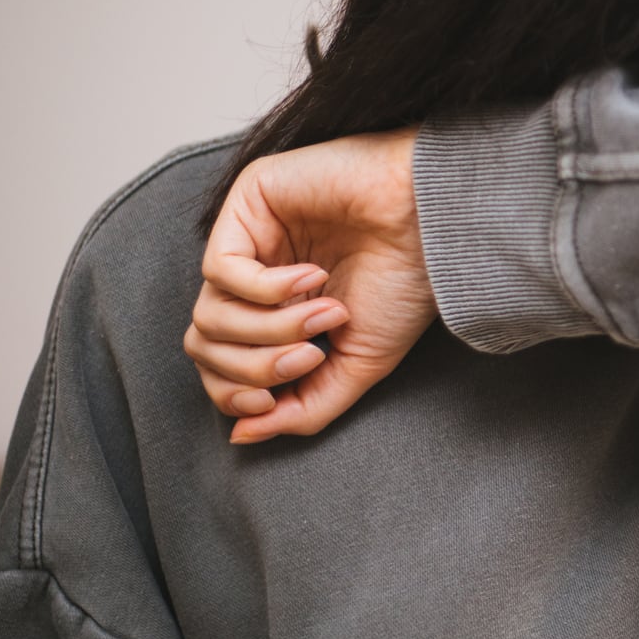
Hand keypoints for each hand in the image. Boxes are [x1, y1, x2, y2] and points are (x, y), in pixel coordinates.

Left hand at [183, 127, 437, 443]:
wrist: (434, 222)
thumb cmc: (406, 283)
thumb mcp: (358, 364)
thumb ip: (303, 407)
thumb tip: (242, 435)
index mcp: (281, 314)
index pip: (219, 367)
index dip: (234, 394)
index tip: (270, 401)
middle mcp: (257, 277)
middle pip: (205, 346)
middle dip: (255, 367)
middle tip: (311, 355)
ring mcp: (250, 240)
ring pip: (210, 314)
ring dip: (270, 329)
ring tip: (327, 313)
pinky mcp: (246, 203)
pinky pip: (219, 270)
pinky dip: (266, 289)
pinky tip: (313, 276)